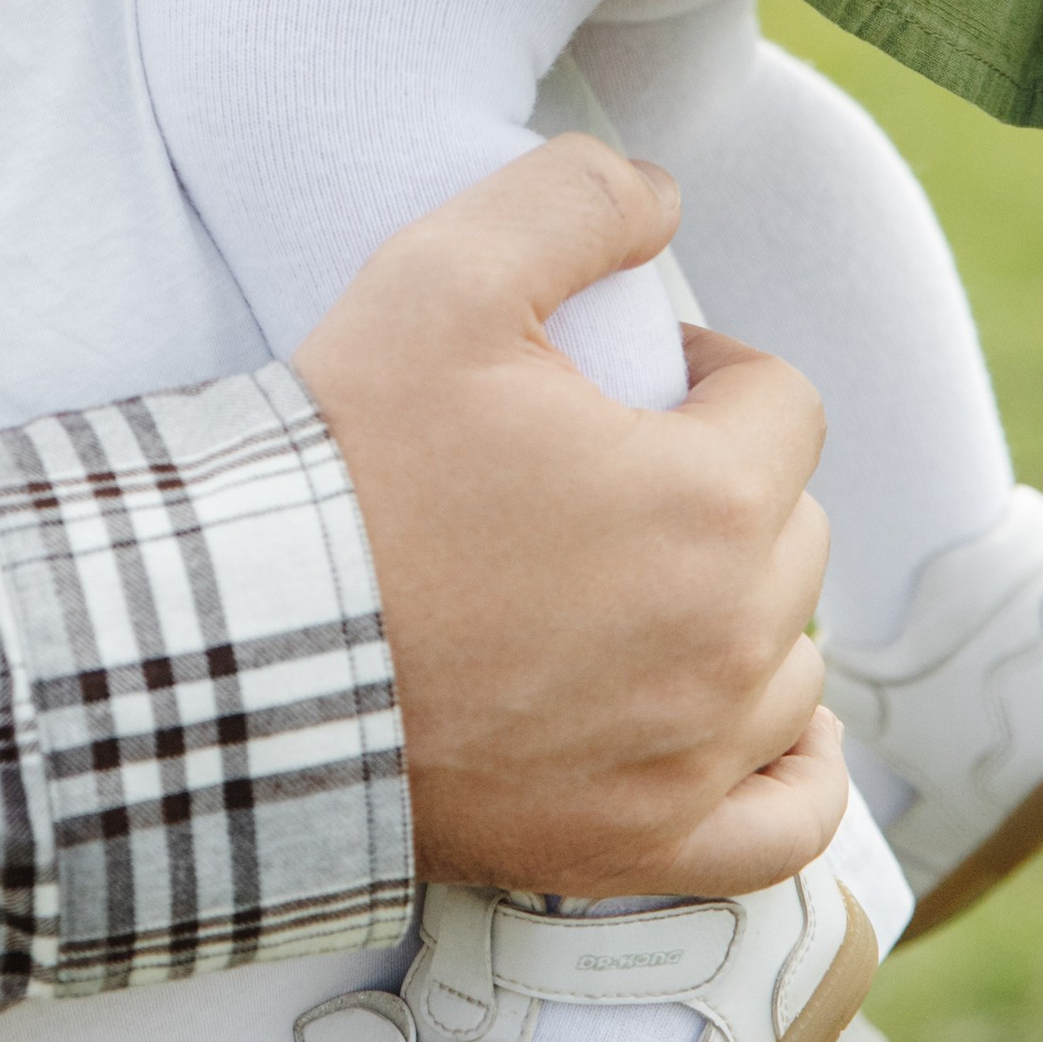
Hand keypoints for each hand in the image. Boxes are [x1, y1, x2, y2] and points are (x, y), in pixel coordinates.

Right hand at [294, 140, 845, 897]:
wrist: (249, 647)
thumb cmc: (351, 459)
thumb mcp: (444, 272)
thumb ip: (575, 197)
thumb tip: (663, 196)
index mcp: (711, 500)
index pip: (783, 403)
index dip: (706, 370)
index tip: (620, 379)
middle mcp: (731, 642)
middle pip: (793, 529)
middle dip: (721, 481)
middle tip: (602, 469)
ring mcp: (691, 759)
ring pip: (789, 659)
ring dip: (739, 607)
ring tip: (634, 579)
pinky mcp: (641, 845)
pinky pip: (788, 820)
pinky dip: (792, 768)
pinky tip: (766, 722)